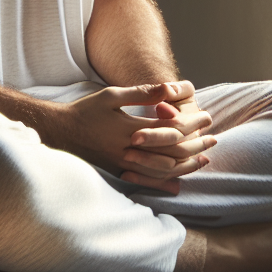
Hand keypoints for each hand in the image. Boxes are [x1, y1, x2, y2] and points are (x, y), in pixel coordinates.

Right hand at [51, 82, 211, 191]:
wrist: (58, 133)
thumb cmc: (86, 111)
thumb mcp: (113, 96)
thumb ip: (142, 94)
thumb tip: (169, 88)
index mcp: (130, 130)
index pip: (170, 129)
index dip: (192, 124)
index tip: (207, 117)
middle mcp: (129, 152)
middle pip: (172, 153)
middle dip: (196, 146)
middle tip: (213, 139)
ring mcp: (123, 166)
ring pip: (162, 171)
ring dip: (186, 165)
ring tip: (204, 159)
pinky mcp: (117, 174)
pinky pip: (147, 181)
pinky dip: (165, 182)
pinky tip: (178, 182)